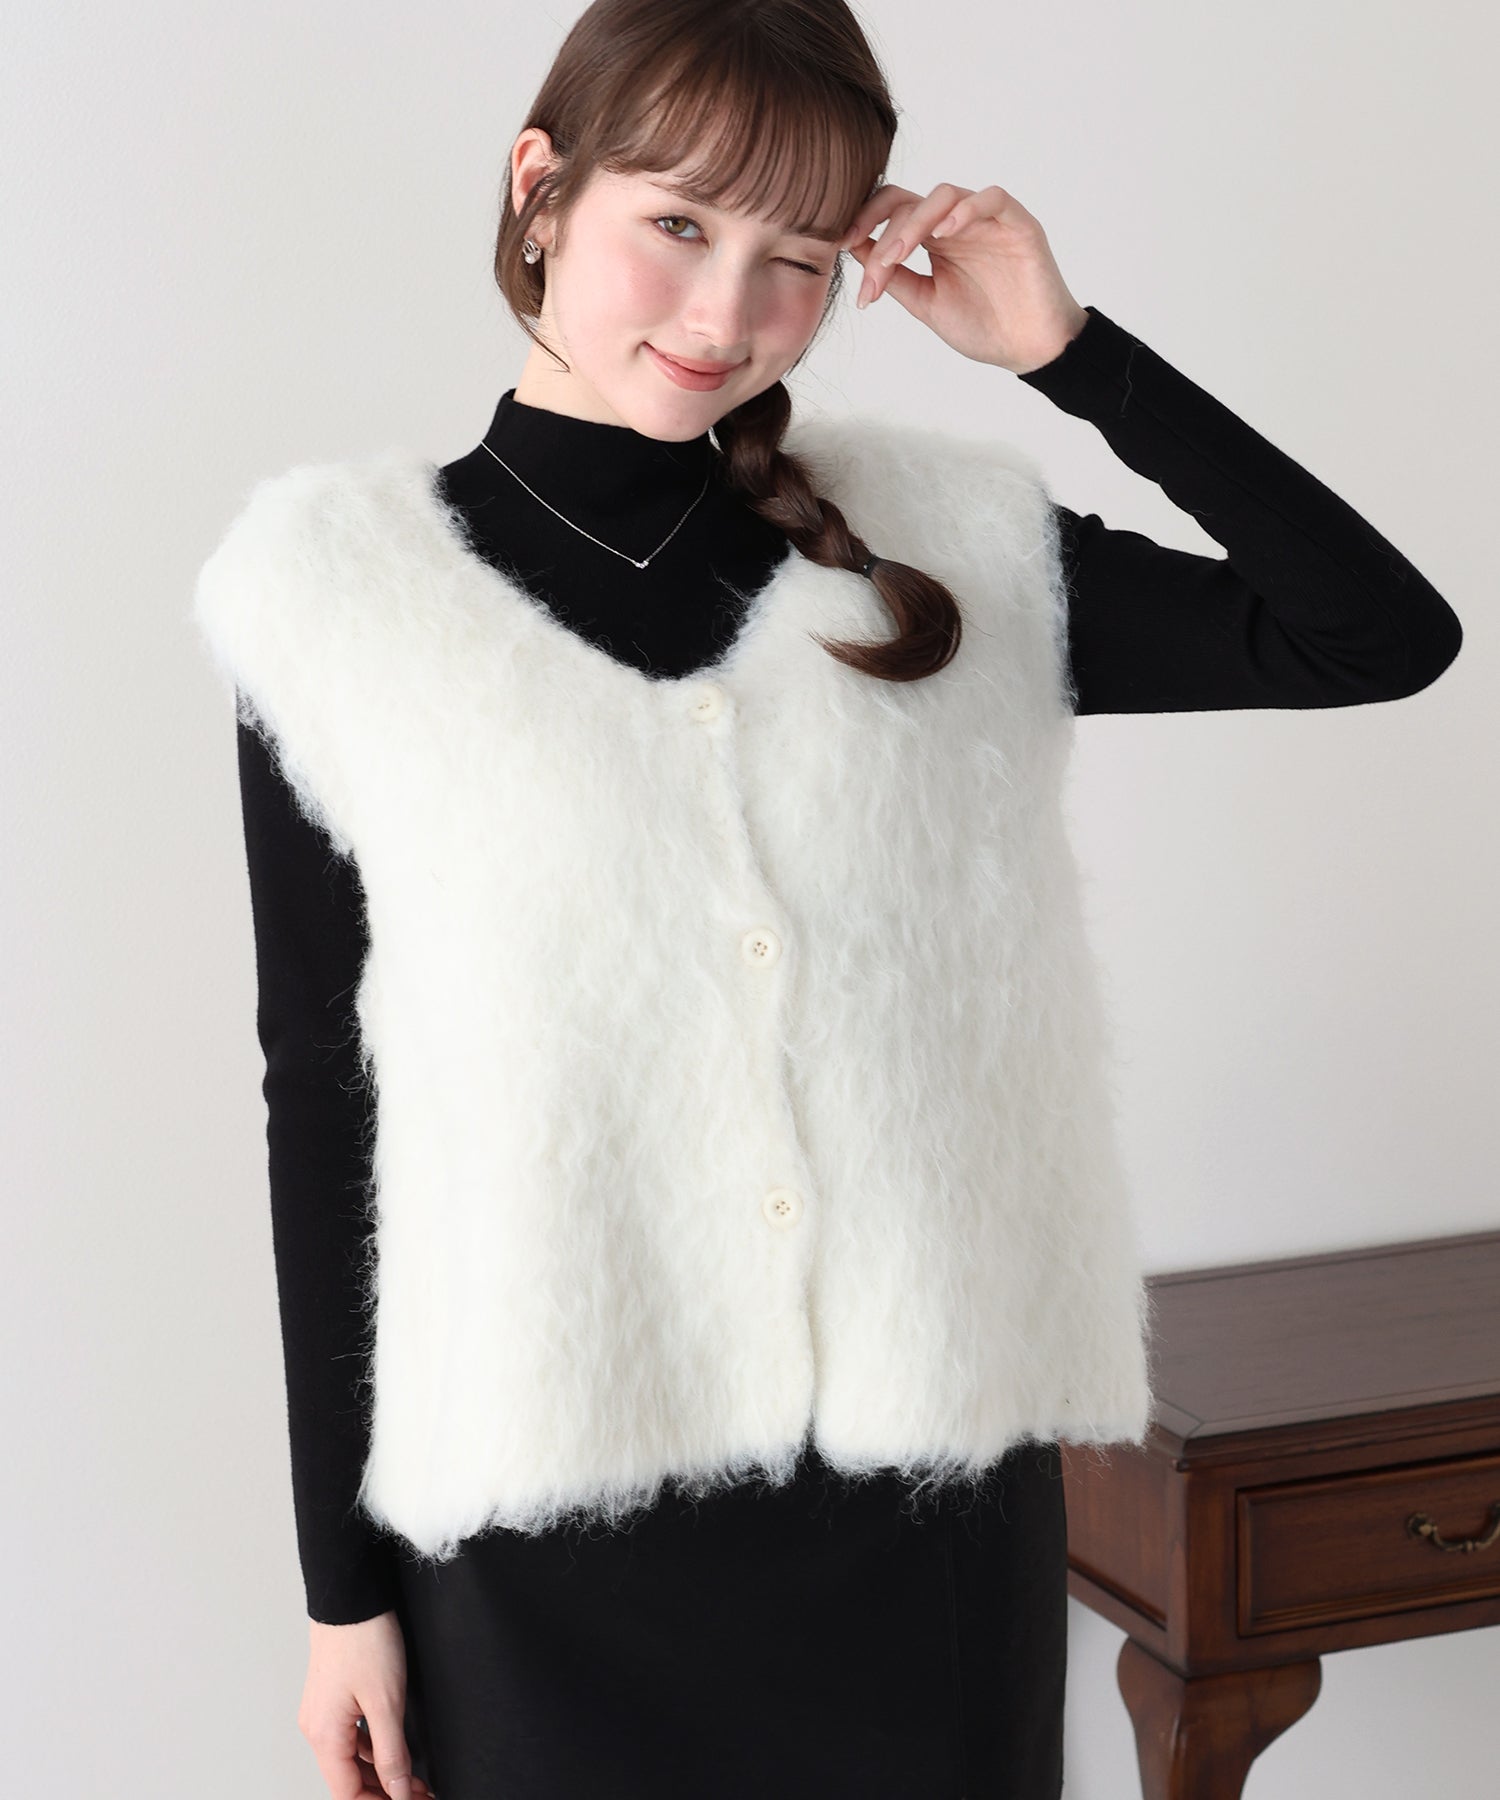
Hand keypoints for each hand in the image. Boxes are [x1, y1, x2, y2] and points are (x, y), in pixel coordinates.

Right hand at [299, 1611, 436, 1798]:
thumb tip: (397, 1791)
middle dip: (384, 1791)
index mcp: (324, 1736)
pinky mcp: (333, 1697)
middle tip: (419, 1793)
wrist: (351, 1595)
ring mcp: (323, 1712)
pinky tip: (396, 1749)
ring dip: (381, 1772)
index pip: (347, 1794)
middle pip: (348, 1779)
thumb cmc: (364, 1639)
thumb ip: (391, 1753)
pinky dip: (373, 1749)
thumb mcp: (386, 1702)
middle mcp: (317, 1728)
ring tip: (415, 1777)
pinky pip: (351, 1735)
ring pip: (351, 1758)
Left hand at [840, 182, 1089, 374]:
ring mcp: (987, 221)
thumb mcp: (926, 304)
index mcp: (933, 240)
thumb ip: (895, 278)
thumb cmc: (983, 327)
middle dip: (885, 234)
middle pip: (911, 201)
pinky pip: (991, 199)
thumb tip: (855, 251)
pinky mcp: (1018, 223)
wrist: (1028, 349)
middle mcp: (956, 224)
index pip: (893, 210)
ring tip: (901, 252)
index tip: (842, 244)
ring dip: (916, 221)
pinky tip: (945, 233)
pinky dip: (966, 210)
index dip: (865, 220)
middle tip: (876, 268)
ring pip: (945, 195)